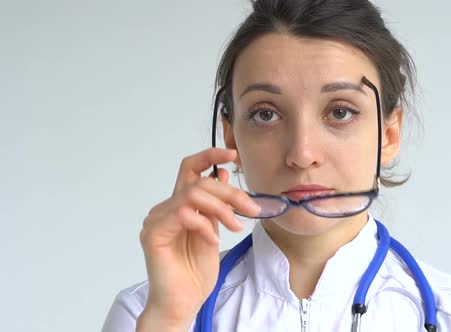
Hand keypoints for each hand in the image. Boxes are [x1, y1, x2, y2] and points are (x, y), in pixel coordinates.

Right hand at [136, 148, 259, 329]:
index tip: (232, 154)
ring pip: (192, 194)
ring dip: (221, 208)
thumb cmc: (195, 272)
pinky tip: (214, 240)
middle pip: (198, 182)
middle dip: (230, 193)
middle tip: (250, 208)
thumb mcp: (214, 230)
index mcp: (180, 205)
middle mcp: (165, 208)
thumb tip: (222, 175)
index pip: (190, 169)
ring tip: (235, 227)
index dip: (210, 155)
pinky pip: (183, 215)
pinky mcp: (153, 234)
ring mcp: (156, 220)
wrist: (183, 302)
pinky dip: (205, 225)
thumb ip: (215, 205)